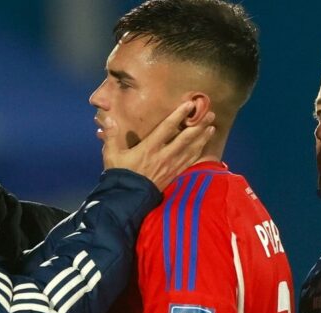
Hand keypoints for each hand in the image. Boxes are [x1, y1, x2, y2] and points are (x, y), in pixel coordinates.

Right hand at [101, 101, 215, 190]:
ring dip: (202, 138)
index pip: (167, 128)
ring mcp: (171, 166)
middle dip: (198, 125)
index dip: (179, 115)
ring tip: (212, 127)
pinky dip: (199, 153)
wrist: (127, 199)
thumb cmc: (120, 175)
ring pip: (191, 150)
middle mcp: (164, 155)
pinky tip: (205, 147)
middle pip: (186, 138)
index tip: (190, 105)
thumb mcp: (112, 154)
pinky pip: (190, 162)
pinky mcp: (174, 175)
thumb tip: (108, 118)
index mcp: (149, 148)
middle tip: (210, 114)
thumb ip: (111, 135)